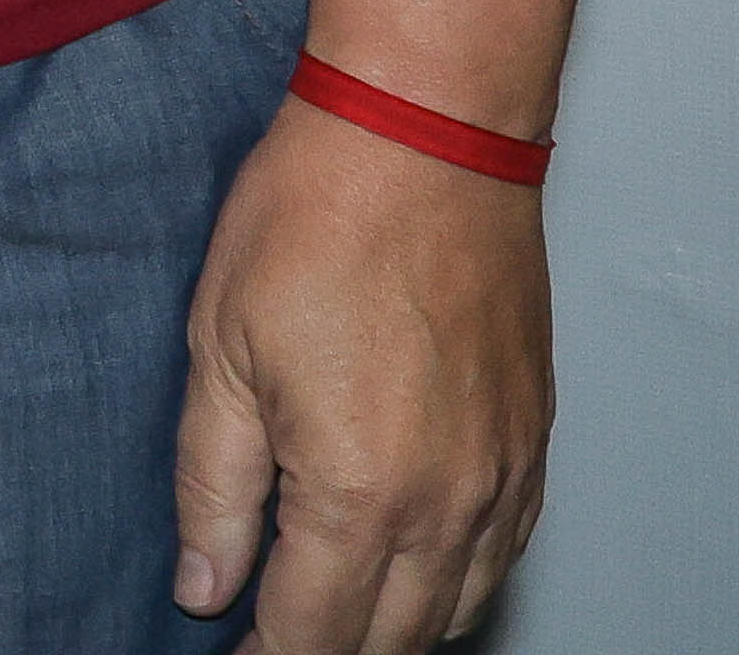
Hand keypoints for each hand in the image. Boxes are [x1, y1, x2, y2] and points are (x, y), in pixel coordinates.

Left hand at [169, 94, 551, 650]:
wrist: (426, 135)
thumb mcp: (220, 352)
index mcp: (357, 490)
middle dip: (327, 652)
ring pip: (456, 609)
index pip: (311, 635)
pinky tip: (416, 568)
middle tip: (273, 637)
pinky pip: (505, 554)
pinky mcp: (534, 441)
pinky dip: (458, 583)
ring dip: (394, 628)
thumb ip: (212, 487)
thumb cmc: (315, 220)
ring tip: (334, 612)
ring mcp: (503, 476)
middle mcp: (447, 503)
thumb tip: (204, 587)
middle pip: (390, 641)